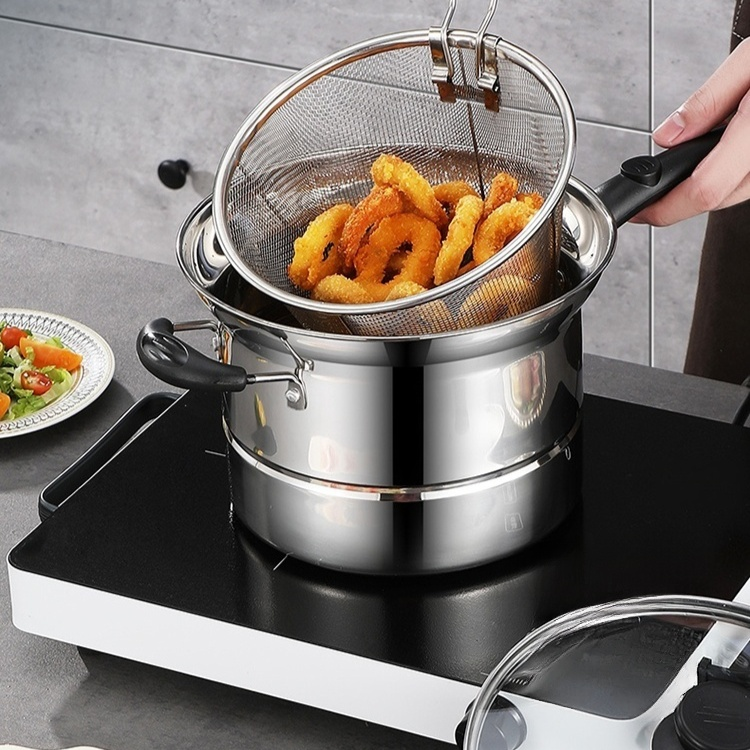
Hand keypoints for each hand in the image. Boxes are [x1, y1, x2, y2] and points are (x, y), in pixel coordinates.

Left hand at [632, 37, 749, 225]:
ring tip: (685, 166)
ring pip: (734, 195)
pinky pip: (747, 184)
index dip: (667, 207)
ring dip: (704, 188)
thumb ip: (708, 101)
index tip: (642, 210)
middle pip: (717, 199)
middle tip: (653, 191)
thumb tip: (667, 137)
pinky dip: (726, 178)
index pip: (707, 188)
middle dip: (678, 200)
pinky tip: (716, 160)